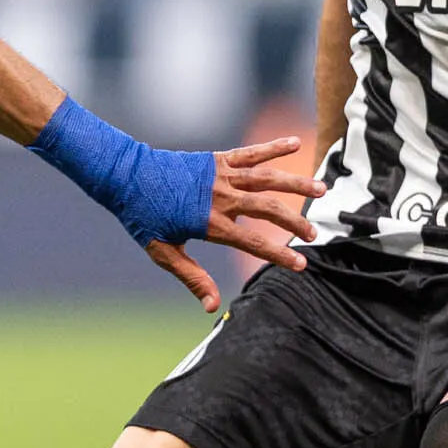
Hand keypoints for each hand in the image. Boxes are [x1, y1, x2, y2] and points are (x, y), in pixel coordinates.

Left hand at [141, 134, 326, 313]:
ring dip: (296, 183)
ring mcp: (221, 175)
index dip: (278, 254)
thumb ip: (192, 276)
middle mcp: (221, 197)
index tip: (301, 264)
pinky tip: (294, 142)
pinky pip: (251, 152)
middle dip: (295, 222)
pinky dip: (273, 147)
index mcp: (210, 222)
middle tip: (314, 235)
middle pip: (268, 209)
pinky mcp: (218, 159)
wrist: (126, 176)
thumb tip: (212, 305)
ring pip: (267, 178)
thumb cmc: (143, 216)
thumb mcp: (163, 251)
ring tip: (321, 189)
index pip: (252, 242)